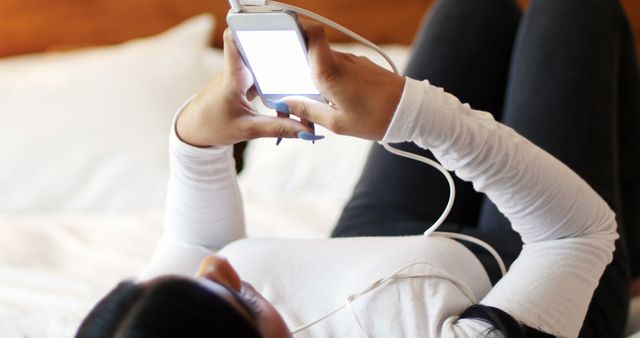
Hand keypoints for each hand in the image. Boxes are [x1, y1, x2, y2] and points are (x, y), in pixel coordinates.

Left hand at [176, 29, 312, 146]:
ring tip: (299, 71)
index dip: (247, 28)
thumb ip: (277, 128)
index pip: (234, 41)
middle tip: (299, 54)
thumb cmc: (212, 127)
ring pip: (262, 63)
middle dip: (278, 49)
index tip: (268, 25)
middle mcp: (235, 71)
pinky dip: (274, 81)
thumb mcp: (248, 131)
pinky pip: (262, 75)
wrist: (195, 130)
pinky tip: (287, 89)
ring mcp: (239, 75)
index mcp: (232, 78)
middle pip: (257, 49)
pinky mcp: (242, 81)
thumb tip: (305, 130)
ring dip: (278, 67)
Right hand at [278, 24, 405, 139]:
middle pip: (312, 53)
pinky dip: (333, 83)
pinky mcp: (362, 67)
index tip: (284, 44)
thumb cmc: (375, 118)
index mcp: (329, 71)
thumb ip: (307, 111)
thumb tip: (285, 104)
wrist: (410, 112)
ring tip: (323, 106)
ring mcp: (353, 61)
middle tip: (299, 96)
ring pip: (325, 64)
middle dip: (300, 72)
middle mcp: (340, 60)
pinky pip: (339, 70)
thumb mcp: (337, 122)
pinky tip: (338, 102)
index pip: (311, 33)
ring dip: (318, 81)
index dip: (296, 31)